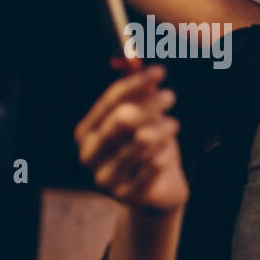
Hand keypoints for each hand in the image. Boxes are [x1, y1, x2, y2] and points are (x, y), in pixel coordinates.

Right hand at [75, 65, 188, 213]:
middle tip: (170, 95)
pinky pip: (151, 167)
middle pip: (123, 119)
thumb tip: (138, 64)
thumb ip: (140, 94)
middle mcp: (89, 154)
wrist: (157, 192)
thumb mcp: (144, 120)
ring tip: (173, 125)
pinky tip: (166, 153)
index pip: (110, 102)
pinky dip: (163, 156)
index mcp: (86, 132)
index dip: (135, 84)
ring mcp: (104, 177)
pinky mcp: (125, 195)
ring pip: (141, 141)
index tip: (159, 71)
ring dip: (163, 128)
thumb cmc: (149, 149)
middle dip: (149, 104)